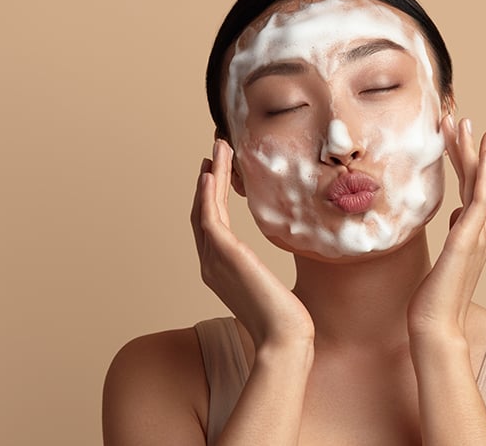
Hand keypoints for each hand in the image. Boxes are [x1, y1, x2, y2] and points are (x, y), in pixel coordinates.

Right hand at [190, 139, 313, 347]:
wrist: (284, 338)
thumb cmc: (284, 321)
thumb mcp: (272, 289)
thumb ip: (266, 275)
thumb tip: (279, 268)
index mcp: (219, 271)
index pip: (210, 226)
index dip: (210, 197)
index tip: (216, 173)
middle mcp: (210, 264)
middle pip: (202, 212)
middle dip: (208, 180)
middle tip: (214, 151)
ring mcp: (213, 260)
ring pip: (204, 208)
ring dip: (210, 176)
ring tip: (218, 148)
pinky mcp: (225, 255)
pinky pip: (209, 217)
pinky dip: (207, 193)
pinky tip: (210, 172)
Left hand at [407, 116, 485, 339]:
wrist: (435, 324)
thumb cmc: (434, 296)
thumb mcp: (443, 256)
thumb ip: (454, 232)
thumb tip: (455, 212)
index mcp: (473, 233)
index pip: (472, 188)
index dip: (466, 160)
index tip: (456, 136)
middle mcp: (481, 230)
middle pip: (478, 180)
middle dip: (470, 148)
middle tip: (461, 118)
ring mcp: (479, 234)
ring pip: (481, 183)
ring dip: (475, 152)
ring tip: (468, 124)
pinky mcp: (469, 239)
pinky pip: (481, 199)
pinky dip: (484, 174)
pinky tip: (482, 154)